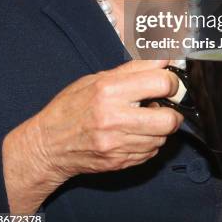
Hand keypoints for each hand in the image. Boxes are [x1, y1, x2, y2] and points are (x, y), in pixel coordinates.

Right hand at [29, 59, 182, 182]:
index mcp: (108, 90)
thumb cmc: (71, 106)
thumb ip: (133, 70)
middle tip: (164, 104)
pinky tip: (135, 133)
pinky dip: (149, 142)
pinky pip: (151, 152)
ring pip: (162, 138)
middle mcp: (114, 118)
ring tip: (144, 118)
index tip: (168, 82)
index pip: (160, 82)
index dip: (171, 81)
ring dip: (160, 128)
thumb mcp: (97, 78)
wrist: (48, 144)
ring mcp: (117, 144)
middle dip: (173, 110)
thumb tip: (163, 59)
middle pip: (168, 118)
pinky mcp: (119, 162)